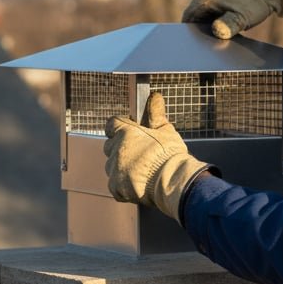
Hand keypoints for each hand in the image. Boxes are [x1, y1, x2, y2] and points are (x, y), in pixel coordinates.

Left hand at [103, 92, 211, 220]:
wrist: (172, 181)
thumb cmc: (170, 155)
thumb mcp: (166, 130)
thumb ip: (156, 114)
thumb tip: (155, 96)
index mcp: (125, 133)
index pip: (111, 124)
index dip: (119, 127)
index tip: (128, 131)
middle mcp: (116, 150)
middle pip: (110, 146)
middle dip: (120, 148)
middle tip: (138, 154)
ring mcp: (114, 170)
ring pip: (112, 166)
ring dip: (121, 167)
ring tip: (140, 171)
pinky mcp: (116, 187)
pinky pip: (115, 185)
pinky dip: (123, 185)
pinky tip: (138, 184)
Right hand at [181, 0, 282, 37]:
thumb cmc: (256, 4)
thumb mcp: (242, 19)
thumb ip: (227, 26)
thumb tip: (216, 31)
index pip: (189, 15)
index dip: (189, 29)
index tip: (194, 41)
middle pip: (196, 11)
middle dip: (201, 24)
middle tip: (212, 36)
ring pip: (204, 6)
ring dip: (209, 17)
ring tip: (223, 26)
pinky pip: (211, 0)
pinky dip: (215, 10)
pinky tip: (227, 17)